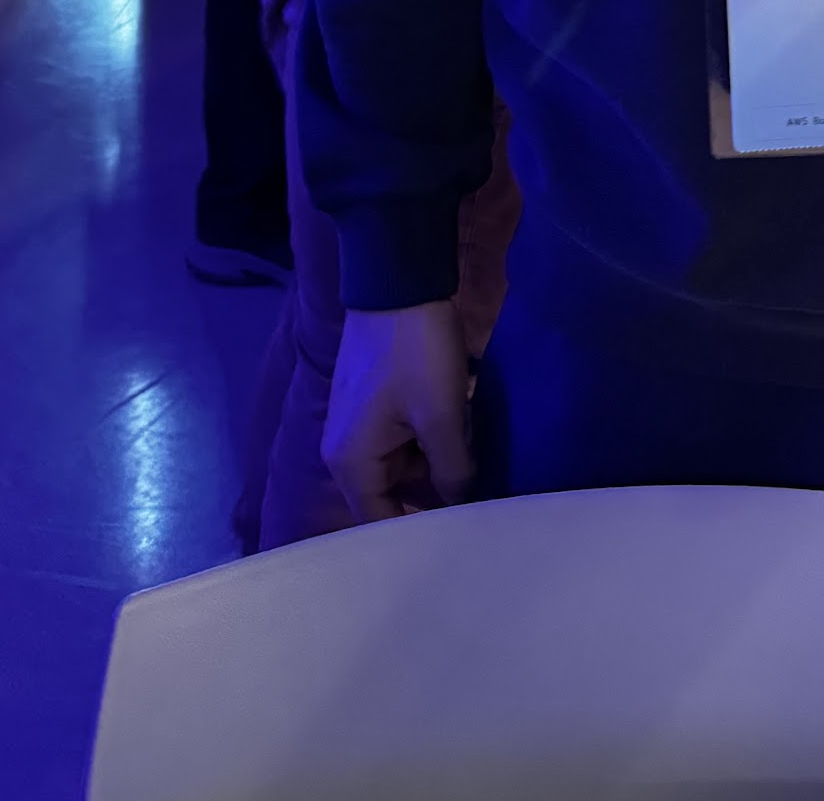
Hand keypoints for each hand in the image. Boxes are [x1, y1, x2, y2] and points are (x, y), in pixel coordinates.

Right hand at [322, 300, 475, 519]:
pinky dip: (429, 438)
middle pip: (391, 494)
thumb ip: (452, 472)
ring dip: (435, 462)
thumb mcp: (441, 417)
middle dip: (432, 495)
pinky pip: (403, 437)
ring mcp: (358, 423)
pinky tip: (462, 432)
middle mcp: (345, 450)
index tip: (457, 540)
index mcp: (350, 464)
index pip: (380, 523)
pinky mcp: (373, 401)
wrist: (397, 282)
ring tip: (477, 464)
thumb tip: (461, 506)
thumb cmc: (415, 354)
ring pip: (402, 464)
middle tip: (478, 503)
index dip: (418, 535)